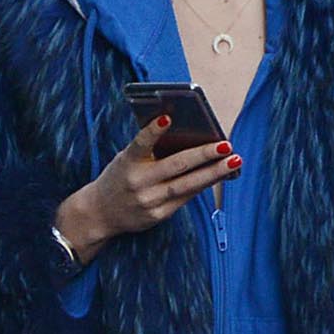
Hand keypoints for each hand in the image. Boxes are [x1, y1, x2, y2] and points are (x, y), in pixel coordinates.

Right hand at [56, 117, 239, 260]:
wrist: (100, 214)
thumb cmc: (120, 177)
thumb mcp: (126, 159)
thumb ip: (150, 150)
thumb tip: (190, 139)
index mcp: (127, 162)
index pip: (140, 143)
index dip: (152, 131)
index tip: (167, 118)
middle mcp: (138, 182)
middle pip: (175, 166)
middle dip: (203, 155)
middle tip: (226, 145)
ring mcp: (149, 201)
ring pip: (186, 185)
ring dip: (213, 173)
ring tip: (233, 162)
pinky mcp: (158, 215)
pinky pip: (185, 197)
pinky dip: (203, 184)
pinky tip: (221, 174)